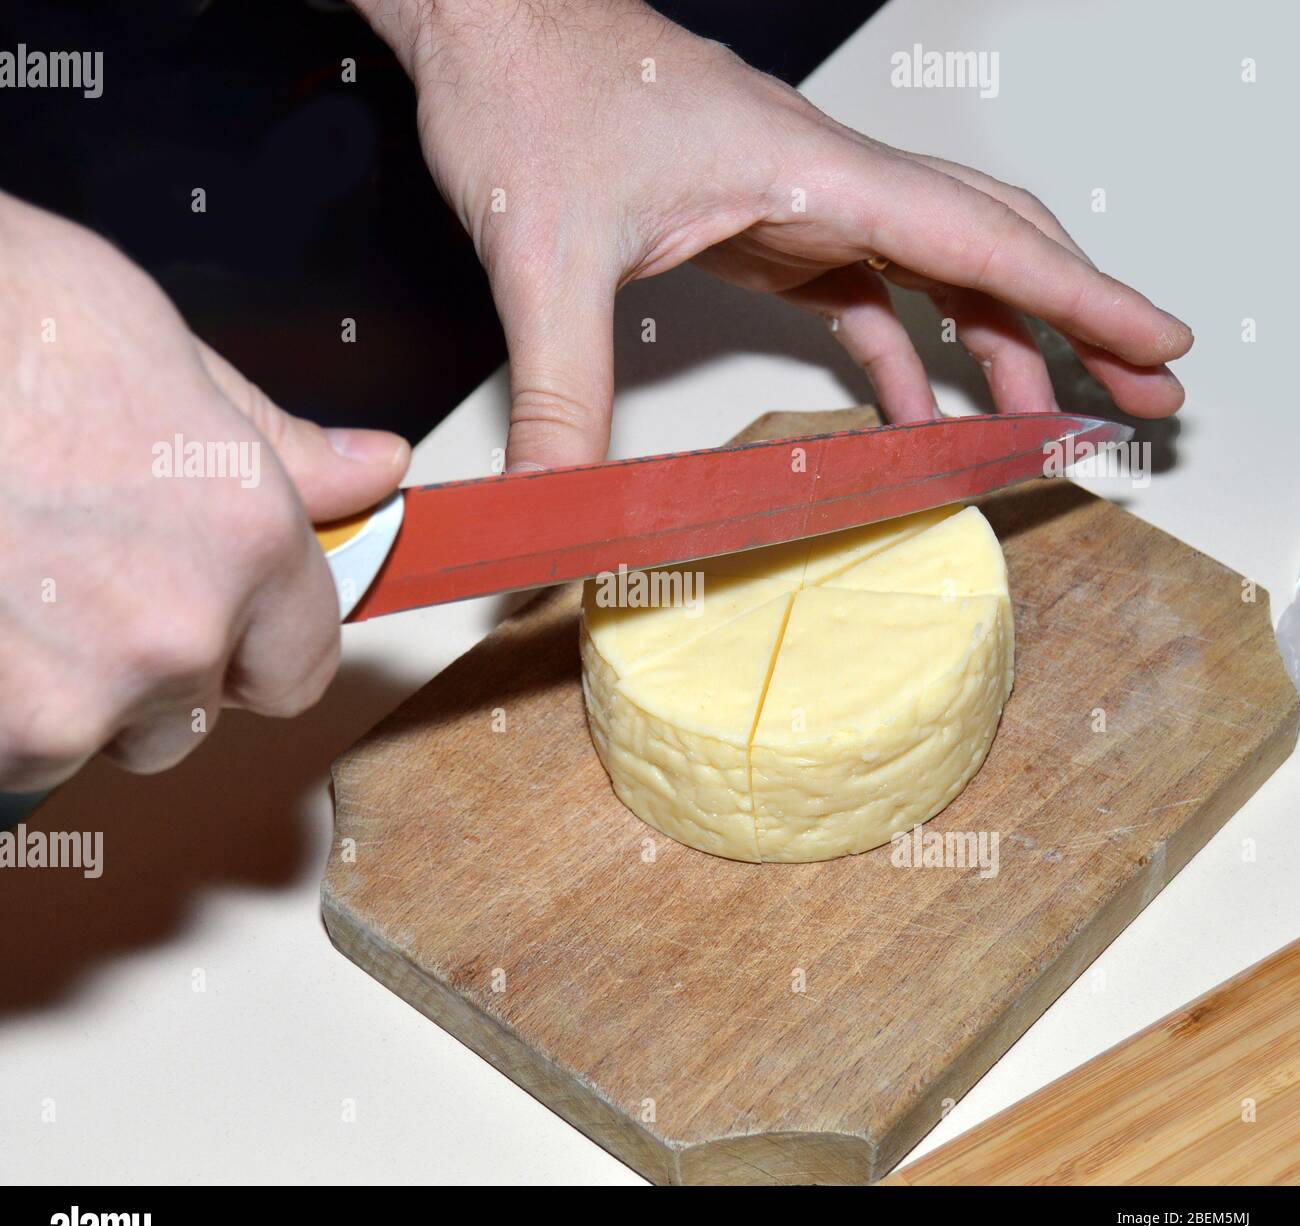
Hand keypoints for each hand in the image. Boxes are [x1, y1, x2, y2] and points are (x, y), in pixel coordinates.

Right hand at [0, 193, 408, 788]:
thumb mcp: (155, 349)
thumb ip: (277, 442)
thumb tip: (371, 470)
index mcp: (242, 539)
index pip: (301, 665)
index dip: (257, 643)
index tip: (222, 618)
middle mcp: (169, 636)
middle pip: (188, 715)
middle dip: (145, 665)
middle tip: (71, 573)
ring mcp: (57, 700)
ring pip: (83, 741)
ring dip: (52, 689)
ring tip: (4, 581)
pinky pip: (1, 759)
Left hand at [359, 0, 1191, 469]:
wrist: (489, 25)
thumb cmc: (529, 92)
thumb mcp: (544, 262)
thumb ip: (557, 400)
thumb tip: (549, 509)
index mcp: (811, 172)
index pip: (980, 238)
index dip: (1080, 297)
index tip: (1155, 342)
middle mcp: (825, 178)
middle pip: (991, 245)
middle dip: (1075, 321)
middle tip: (1137, 390)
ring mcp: (800, 198)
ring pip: (937, 267)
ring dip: (999, 339)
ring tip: (1041, 416)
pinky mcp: (764, 220)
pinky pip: (862, 287)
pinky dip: (903, 346)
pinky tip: (911, 405)